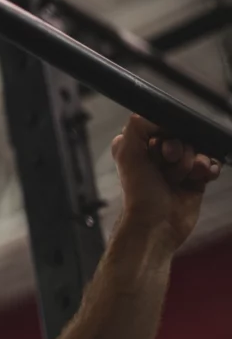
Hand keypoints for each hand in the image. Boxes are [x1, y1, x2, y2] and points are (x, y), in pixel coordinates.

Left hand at [110, 115, 222, 251]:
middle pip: (183, 136)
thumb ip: (138, 125)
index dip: (166, 135)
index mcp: (138, 144)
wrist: (157, 223)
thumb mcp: (128, 151)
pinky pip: (210, 163)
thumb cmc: (139, 190)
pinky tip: (201, 177)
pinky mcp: (195, 180)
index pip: (163, 125)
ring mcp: (177, 167)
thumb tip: (158, 114)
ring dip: (193, 162)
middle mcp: (156, 154)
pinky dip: (208, 169)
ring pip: (199, 149)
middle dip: (180, 151)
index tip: (161, 148)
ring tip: (181, 178)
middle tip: (169, 165)